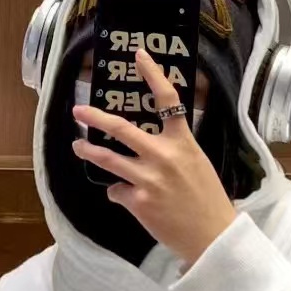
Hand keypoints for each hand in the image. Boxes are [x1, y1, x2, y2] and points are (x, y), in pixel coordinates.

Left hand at [71, 47, 236, 266]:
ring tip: (77, 147)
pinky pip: (116, 191)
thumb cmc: (207, 199)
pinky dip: (120, 193)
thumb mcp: (197, 163)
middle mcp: (163, 155)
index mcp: (183, 142)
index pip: (167, 99)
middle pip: (120, 128)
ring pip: (107, 158)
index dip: (152, 74)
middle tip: (78, 111)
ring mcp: (148, 178)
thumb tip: (145, 150)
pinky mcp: (137, 200)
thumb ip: (172, 151)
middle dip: (94, 118)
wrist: (212, 235)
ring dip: (88, 151)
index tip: (138, 55)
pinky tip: (132, 201)